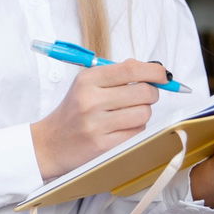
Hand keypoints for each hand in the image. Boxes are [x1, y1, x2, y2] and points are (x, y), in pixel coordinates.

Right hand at [31, 60, 167, 180]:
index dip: (154, 71)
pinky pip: (137, 132)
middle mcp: (91, 100)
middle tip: (142, 96)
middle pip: (144, 92)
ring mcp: (97, 124)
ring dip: (142, 113)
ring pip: (144, 113)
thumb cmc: (74, 111)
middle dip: (151, 93)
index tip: (163, 76)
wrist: (50, 143)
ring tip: (127, 114)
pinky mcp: (103, 144)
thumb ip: (117, 73)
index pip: (131, 69)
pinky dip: (135, 129)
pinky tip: (121, 128)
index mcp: (87, 80)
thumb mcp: (86, 85)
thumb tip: (153, 69)